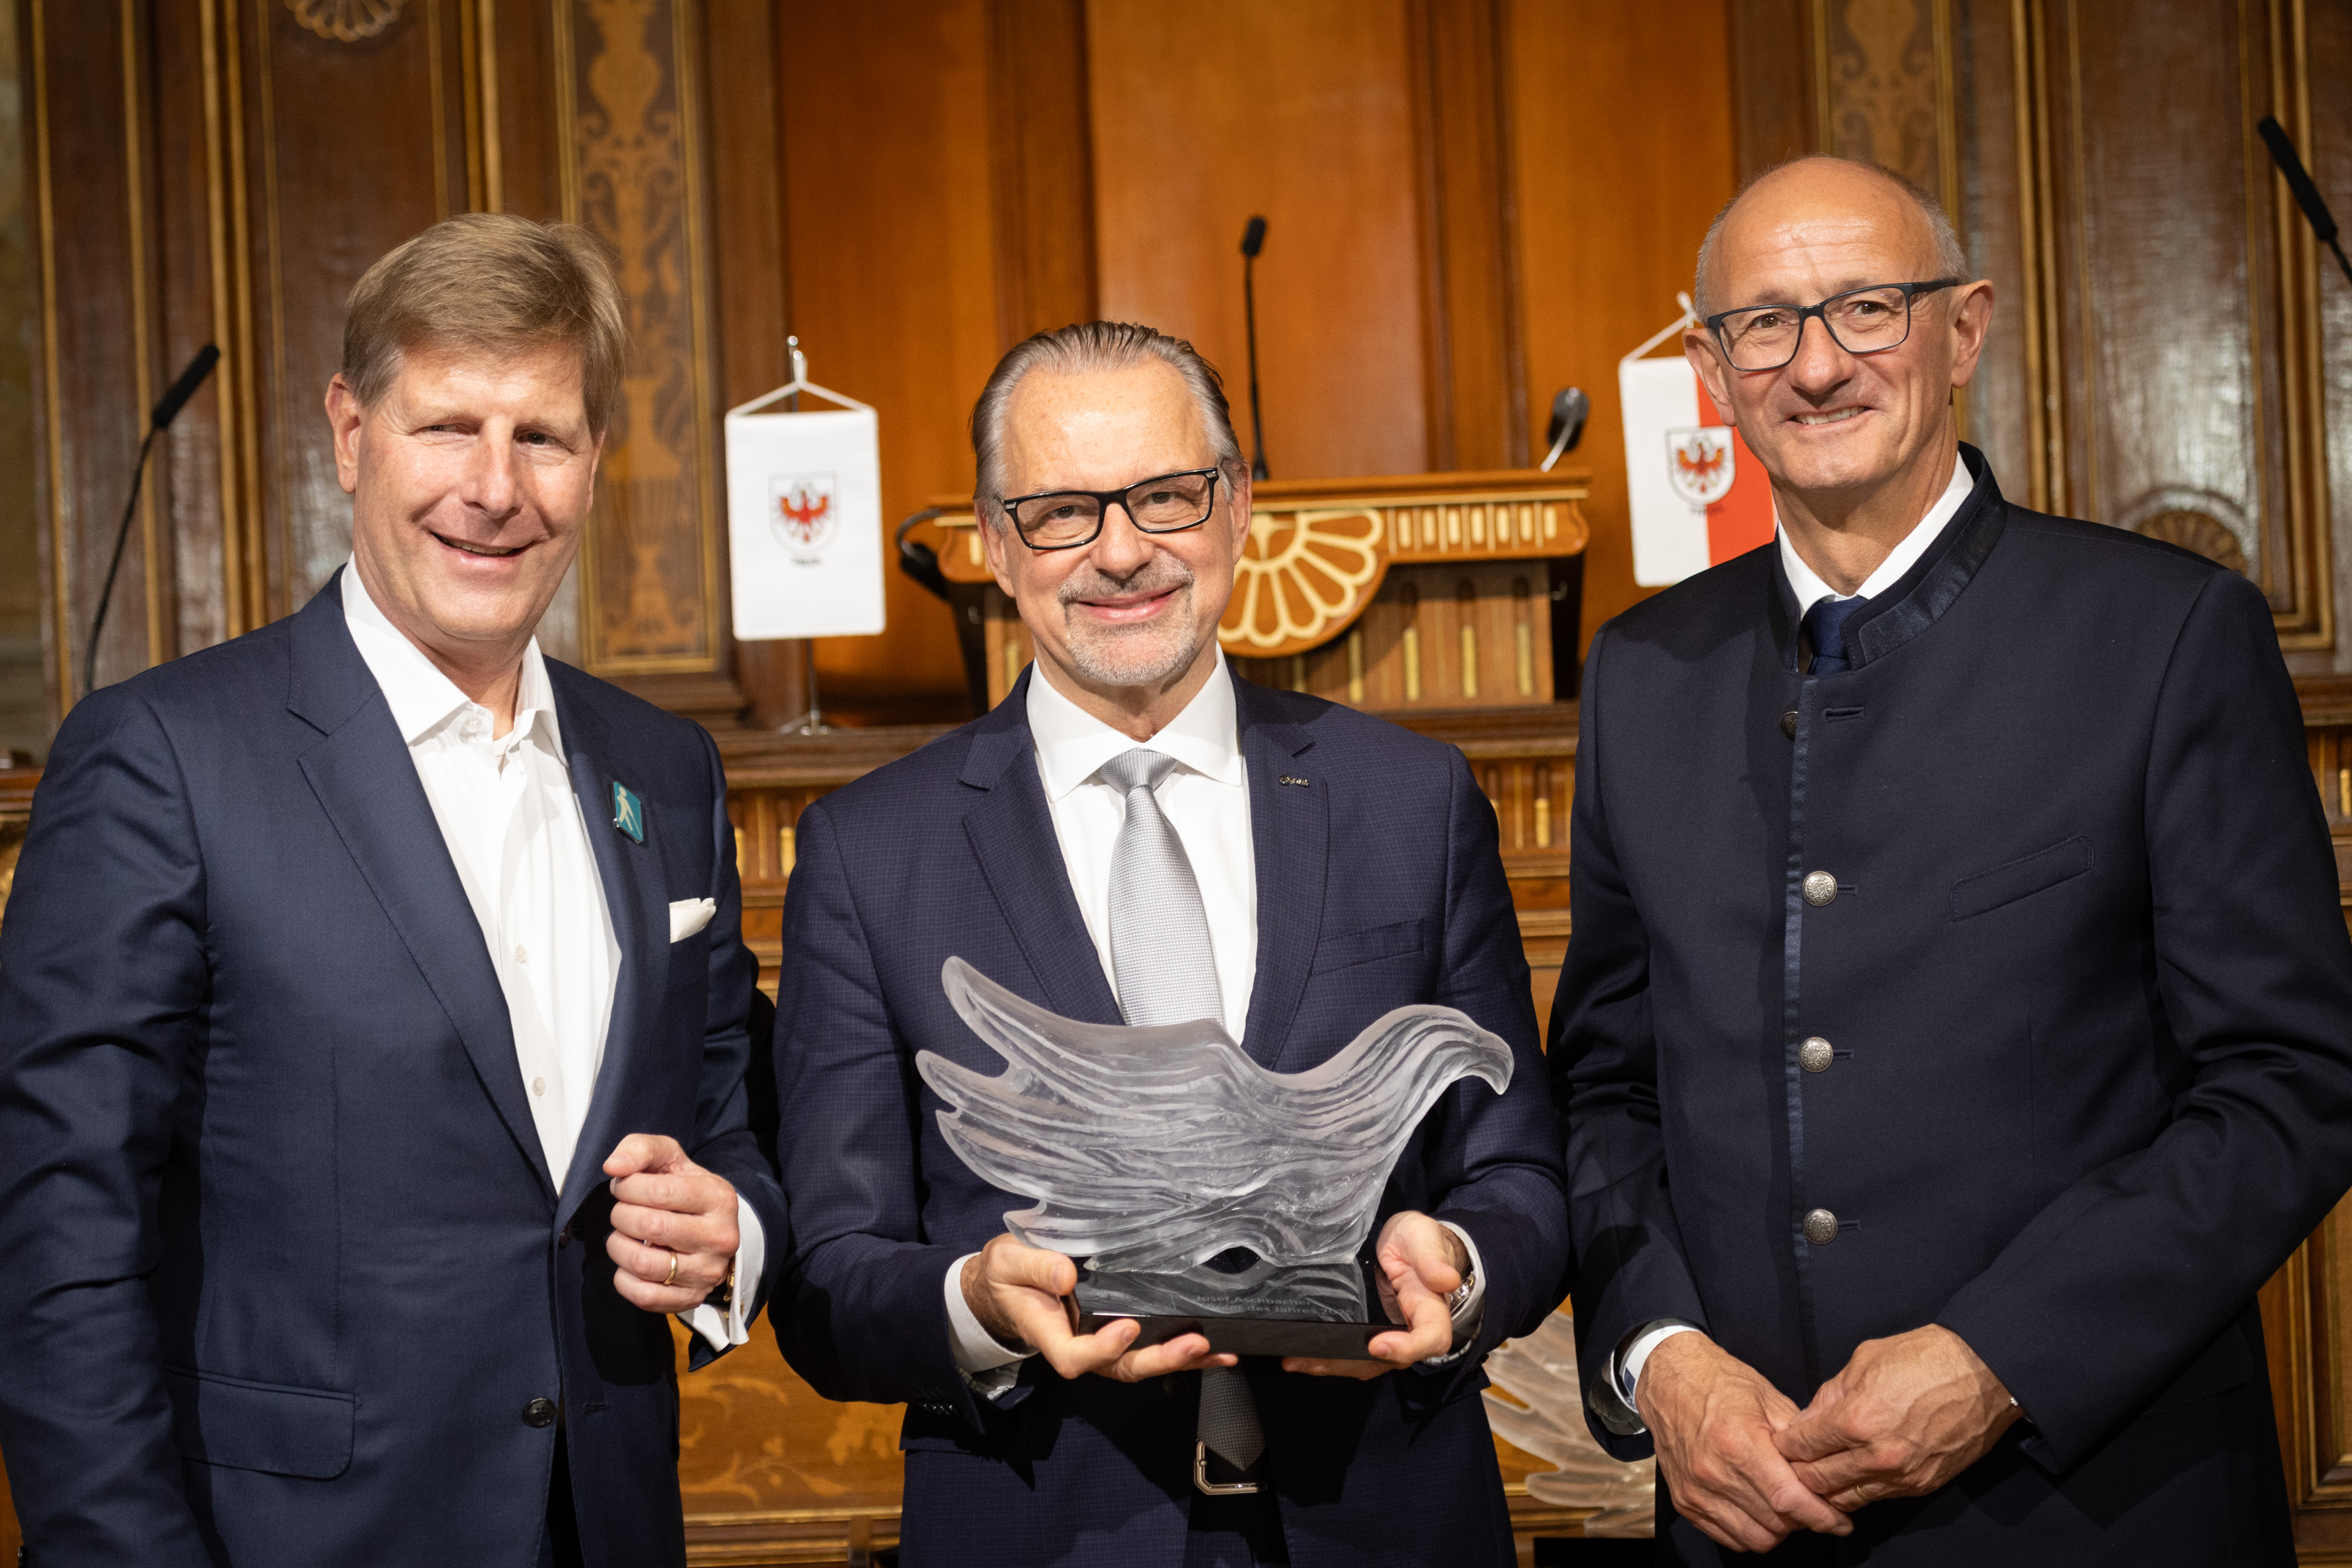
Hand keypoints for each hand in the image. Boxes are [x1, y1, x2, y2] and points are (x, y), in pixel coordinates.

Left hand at [603, 1134, 739, 1314]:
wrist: (713, 1231)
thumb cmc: (685, 1191)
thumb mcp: (671, 1160)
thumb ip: (640, 1149)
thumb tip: (612, 1166)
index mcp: (718, 1197)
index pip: (659, 1191)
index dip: (628, 1187)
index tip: (625, 1186)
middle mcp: (720, 1237)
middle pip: (650, 1227)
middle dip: (621, 1215)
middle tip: (623, 1211)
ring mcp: (708, 1272)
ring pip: (643, 1264)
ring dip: (618, 1246)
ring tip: (623, 1236)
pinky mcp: (692, 1298)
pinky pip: (644, 1297)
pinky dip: (624, 1279)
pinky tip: (628, 1264)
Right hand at [961, 1233, 1236, 1382]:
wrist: (1008, 1284)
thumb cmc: (1008, 1273)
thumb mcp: (1009, 1262)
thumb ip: (1035, 1267)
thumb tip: (1067, 1276)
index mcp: (1049, 1332)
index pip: (1073, 1356)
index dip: (1101, 1349)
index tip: (1126, 1327)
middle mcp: (1078, 1345)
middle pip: (1119, 1367)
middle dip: (1158, 1359)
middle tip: (1193, 1344)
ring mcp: (1101, 1344)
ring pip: (1139, 1364)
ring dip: (1179, 1360)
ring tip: (1216, 1352)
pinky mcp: (1119, 1335)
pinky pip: (1150, 1349)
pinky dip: (1184, 1354)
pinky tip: (1217, 1351)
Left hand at [1283, 1211, 1463, 1378]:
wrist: (1407, 1242)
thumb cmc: (1419, 1240)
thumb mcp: (1425, 1239)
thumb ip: (1432, 1259)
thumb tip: (1448, 1279)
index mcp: (1431, 1310)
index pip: (1430, 1339)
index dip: (1405, 1348)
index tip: (1376, 1345)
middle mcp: (1411, 1331)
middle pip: (1389, 1360)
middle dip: (1351, 1363)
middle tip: (1312, 1358)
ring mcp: (1390, 1335)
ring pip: (1366, 1361)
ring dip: (1332, 1364)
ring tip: (1296, 1361)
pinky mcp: (1370, 1331)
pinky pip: (1353, 1351)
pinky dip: (1328, 1356)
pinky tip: (1299, 1356)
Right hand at [1637, 1331, 1853, 1551]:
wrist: (1668, 1380)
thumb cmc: (1721, 1382)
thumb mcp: (1768, 1398)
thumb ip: (1799, 1438)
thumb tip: (1826, 1471)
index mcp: (1740, 1443)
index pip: (1789, 1499)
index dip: (1821, 1517)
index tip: (1841, 1522)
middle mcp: (1714, 1473)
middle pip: (1775, 1523)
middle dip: (1804, 1521)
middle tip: (1812, 1506)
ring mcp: (1696, 1491)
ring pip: (1754, 1539)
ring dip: (1778, 1530)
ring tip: (1785, 1509)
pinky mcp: (1684, 1501)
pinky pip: (1728, 1538)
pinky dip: (1750, 1532)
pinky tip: (1759, 1511)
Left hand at [1776, 1325, 2020, 1511]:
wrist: (1983, 1374)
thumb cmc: (1924, 1357)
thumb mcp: (1863, 1361)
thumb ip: (1829, 1395)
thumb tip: (1807, 1420)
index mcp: (1856, 1420)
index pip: (1802, 1446)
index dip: (1784, 1445)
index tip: (1780, 1442)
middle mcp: (1876, 1456)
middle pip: (1817, 1480)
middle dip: (1798, 1471)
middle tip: (1789, 1463)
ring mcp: (1901, 1475)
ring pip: (1846, 1498)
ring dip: (1826, 1489)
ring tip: (1816, 1475)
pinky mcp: (1922, 1485)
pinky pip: (1877, 1497)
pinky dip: (1858, 1490)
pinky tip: (1850, 1478)